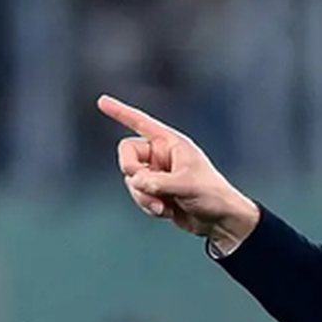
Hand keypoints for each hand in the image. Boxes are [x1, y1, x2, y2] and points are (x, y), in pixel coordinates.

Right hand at [97, 95, 259, 252]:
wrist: (219, 220)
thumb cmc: (211, 195)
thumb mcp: (186, 186)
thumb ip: (158, 182)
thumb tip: (135, 181)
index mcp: (171, 143)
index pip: (141, 123)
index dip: (121, 113)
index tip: (101, 101)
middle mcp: (161, 155)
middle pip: (127, 156)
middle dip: (133, 173)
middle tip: (143, 184)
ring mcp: (157, 174)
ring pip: (131, 180)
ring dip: (142, 196)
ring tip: (163, 207)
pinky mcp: (156, 191)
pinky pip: (138, 195)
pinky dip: (147, 205)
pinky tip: (166, 212)